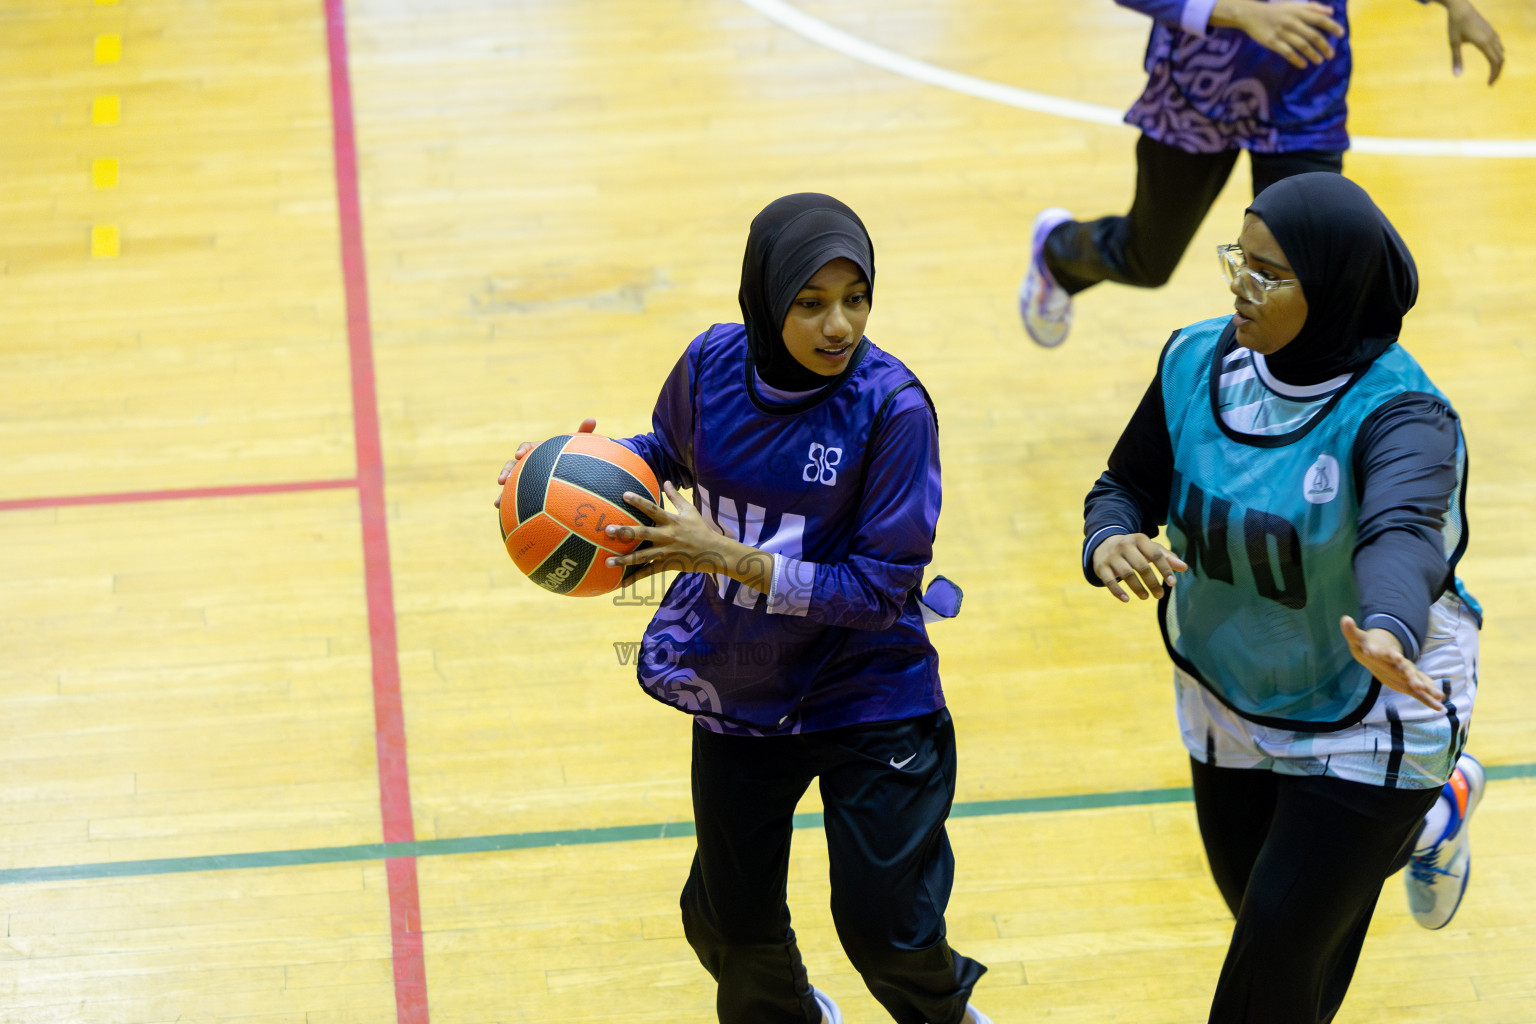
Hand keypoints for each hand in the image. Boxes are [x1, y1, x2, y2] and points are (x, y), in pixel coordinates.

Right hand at [493, 417, 595, 507]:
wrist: (569, 474)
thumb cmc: (572, 458)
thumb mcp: (577, 446)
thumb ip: (582, 434)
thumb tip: (592, 418)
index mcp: (538, 451)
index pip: (527, 447)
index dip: (522, 450)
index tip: (520, 454)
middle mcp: (528, 464)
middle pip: (513, 466)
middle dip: (506, 472)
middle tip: (502, 480)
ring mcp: (524, 480)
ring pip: (510, 485)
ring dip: (502, 493)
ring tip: (497, 503)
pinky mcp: (526, 494)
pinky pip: (515, 501)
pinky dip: (509, 507)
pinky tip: (506, 518)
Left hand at [603, 481, 771, 589]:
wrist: (714, 552)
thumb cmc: (701, 529)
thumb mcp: (690, 511)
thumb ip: (675, 497)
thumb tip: (666, 482)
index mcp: (672, 521)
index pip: (653, 508)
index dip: (639, 501)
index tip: (624, 495)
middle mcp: (667, 536)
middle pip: (643, 533)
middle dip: (625, 532)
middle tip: (608, 530)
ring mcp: (666, 552)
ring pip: (642, 557)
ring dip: (624, 559)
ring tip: (607, 561)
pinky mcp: (667, 565)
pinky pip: (649, 572)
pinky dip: (635, 578)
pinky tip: (622, 583)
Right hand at [1091, 533, 1188, 602]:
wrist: (1104, 544)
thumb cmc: (1134, 549)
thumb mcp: (1149, 548)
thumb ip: (1167, 557)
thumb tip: (1184, 568)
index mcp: (1139, 539)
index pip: (1155, 554)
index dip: (1165, 569)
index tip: (1172, 583)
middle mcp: (1124, 546)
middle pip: (1141, 566)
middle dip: (1152, 582)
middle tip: (1160, 595)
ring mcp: (1111, 556)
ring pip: (1127, 574)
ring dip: (1138, 588)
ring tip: (1146, 597)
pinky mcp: (1101, 567)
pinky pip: (1109, 581)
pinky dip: (1117, 592)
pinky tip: (1126, 600)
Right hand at [1213, 0, 1343, 67]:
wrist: (1251, 14)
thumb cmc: (1275, 10)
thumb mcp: (1294, 5)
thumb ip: (1312, 8)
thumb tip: (1330, 12)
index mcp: (1299, 12)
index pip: (1319, 19)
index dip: (1332, 26)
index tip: (1341, 34)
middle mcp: (1292, 22)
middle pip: (1313, 35)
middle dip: (1324, 45)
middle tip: (1331, 54)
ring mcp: (1282, 33)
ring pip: (1301, 45)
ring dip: (1312, 54)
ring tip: (1320, 61)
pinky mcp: (1272, 42)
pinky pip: (1287, 52)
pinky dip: (1296, 59)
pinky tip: (1303, 64)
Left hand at [1340, 616, 1444, 711]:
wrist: (1378, 650)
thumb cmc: (1367, 645)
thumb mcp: (1357, 639)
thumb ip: (1351, 631)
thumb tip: (1345, 619)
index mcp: (1388, 654)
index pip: (1389, 654)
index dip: (1392, 655)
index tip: (1396, 657)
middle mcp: (1400, 664)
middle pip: (1407, 670)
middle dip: (1412, 677)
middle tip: (1418, 685)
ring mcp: (1406, 674)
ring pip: (1418, 682)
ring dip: (1427, 689)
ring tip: (1440, 696)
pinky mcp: (1407, 684)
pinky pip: (1419, 693)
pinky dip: (1428, 700)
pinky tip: (1439, 708)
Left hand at [1439, 0, 1502, 83]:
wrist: (1460, 7)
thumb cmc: (1455, 25)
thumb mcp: (1453, 43)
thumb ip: (1456, 59)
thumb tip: (1456, 76)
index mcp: (1484, 42)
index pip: (1495, 62)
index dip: (1493, 74)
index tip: (1488, 85)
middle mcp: (1491, 38)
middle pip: (1500, 58)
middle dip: (1497, 72)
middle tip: (1490, 83)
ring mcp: (1492, 33)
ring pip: (1501, 51)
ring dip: (1498, 63)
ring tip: (1491, 72)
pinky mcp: (1490, 30)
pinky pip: (1498, 44)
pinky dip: (1497, 54)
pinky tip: (1490, 58)